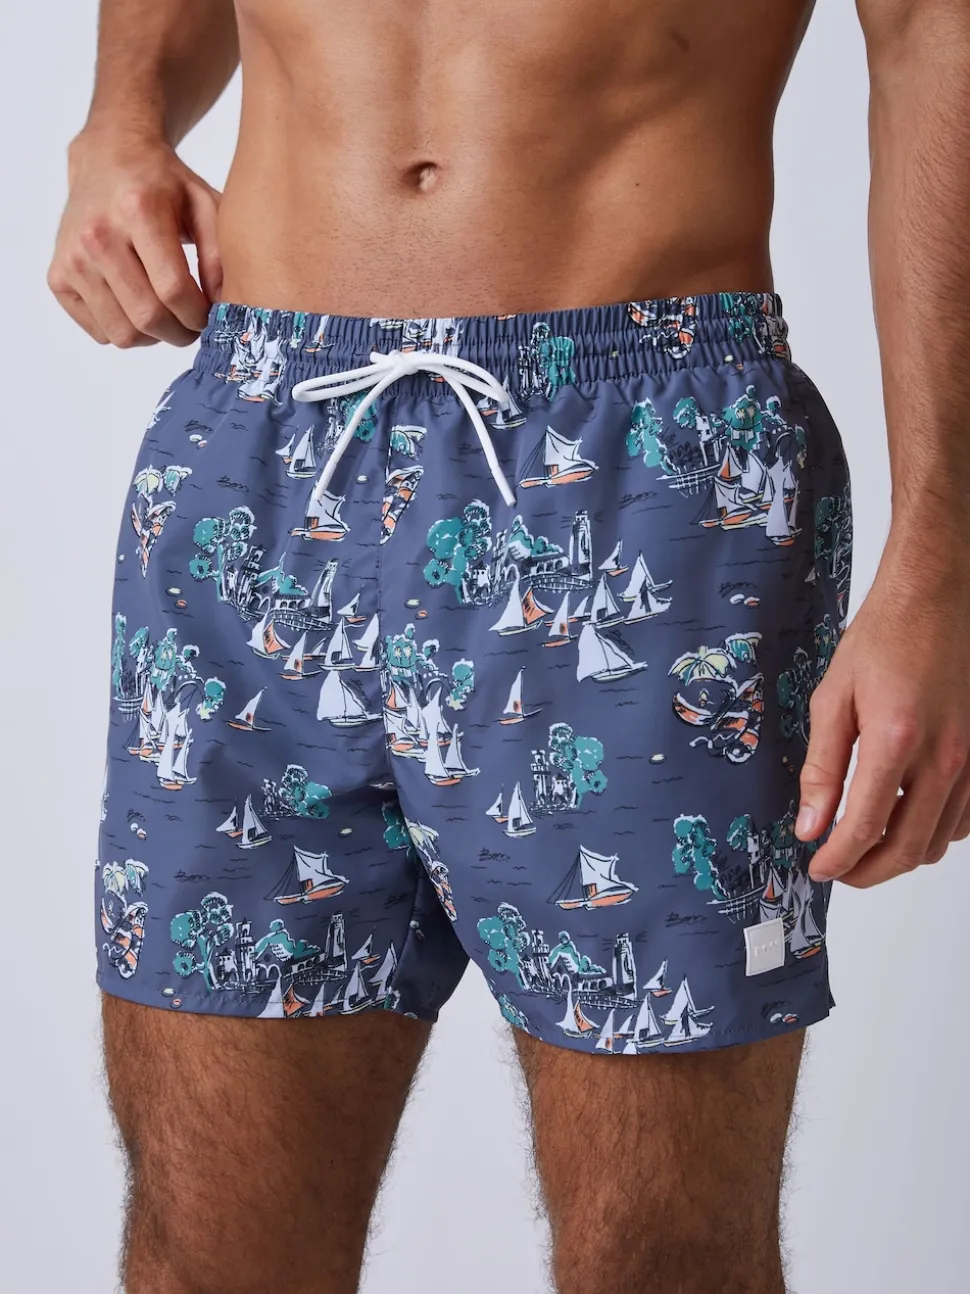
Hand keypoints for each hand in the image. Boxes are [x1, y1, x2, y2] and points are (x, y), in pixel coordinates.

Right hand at [48, 128, 222, 347]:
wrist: (107, 157)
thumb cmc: (163, 184)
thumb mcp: (204, 204)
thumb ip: (219, 255)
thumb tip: (226, 308)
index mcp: (137, 209)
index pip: (172, 289)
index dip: (198, 315)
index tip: (210, 315)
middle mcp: (97, 234)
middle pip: (147, 317)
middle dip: (181, 333)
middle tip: (194, 325)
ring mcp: (72, 257)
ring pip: (123, 334)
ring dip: (155, 337)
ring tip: (168, 315)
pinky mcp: (58, 276)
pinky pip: (100, 332)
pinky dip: (126, 331)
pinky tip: (138, 304)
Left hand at [796, 557, 969, 885]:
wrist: (933, 601)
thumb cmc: (884, 639)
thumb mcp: (832, 699)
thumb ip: (821, 768)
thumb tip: (810, 824)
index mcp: (896, 741)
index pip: (865, 827)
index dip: (837, 859)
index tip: (818, 867)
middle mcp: (943, 759)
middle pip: (907, 849)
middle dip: (866, 871)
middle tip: (837, 869)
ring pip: (938, 842)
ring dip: (899, 856)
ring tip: (864, 848)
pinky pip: (963, 821)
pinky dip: (933, 834)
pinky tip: (905, 821)